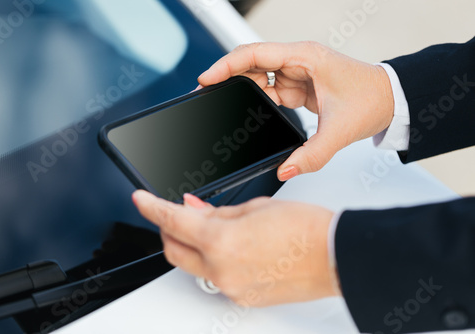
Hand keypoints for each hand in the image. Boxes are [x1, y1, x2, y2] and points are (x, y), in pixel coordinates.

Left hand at [132, 190, 340, 306]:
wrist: (333, 255)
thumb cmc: (304, 228)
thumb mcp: (254, 207)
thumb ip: (216, 212)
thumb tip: (193, 209)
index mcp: (221, 241)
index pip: (172, 220)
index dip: (151, 207)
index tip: (141, 200)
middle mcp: (220, 269)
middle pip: (173, 250)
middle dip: (167, 229)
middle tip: (174, 213)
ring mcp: (231, 286)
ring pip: (194, 265)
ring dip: (192, 245)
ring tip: (212, 226)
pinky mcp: (242, 296)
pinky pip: (216, 276)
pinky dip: (214, 259)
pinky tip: (231, 245)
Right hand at [198, 42, 393, 179]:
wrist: (391, 100)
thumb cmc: (372, 100)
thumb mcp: (339, 132)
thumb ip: (311, 156)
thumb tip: (284, 170)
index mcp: (306, 58)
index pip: (254, 54)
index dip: (225, 66)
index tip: (205, 79)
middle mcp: (298, 61)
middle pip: (250, 63)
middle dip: (227, 78)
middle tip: (206, 95)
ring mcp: (297, 73)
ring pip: (258, 76)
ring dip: (243, 91)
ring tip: (226, 107)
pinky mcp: (299, 86)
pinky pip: (270, 89)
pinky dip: (259, 101)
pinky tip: (251, 113)